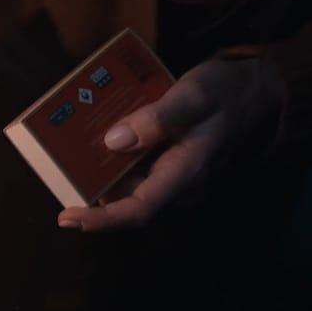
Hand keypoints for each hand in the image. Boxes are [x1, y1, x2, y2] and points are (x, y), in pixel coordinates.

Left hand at [58, 56, 284, 231]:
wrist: (257, 90)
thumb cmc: (226, 93)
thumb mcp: (193, 96)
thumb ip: (157, 119)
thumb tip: (113, 141)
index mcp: (184, 173)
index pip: (138, 210)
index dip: (101, 220)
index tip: (66, 218)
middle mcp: (176, 182)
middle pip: (125, 197)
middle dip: (88, 188)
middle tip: (54, 167)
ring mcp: (172, 173)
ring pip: (127, 180)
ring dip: (98, 169)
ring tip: (65, 147)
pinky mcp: (168, 160)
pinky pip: (135, 164)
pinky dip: (113, 153)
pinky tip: (93, 134)